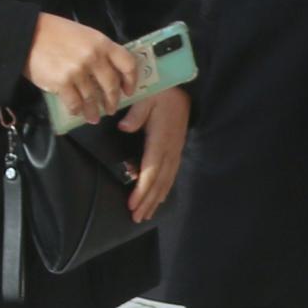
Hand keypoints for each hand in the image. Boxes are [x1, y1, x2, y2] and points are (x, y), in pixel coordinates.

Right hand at [28, 15, 142, 123]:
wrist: (26, 35)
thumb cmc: (54, 32)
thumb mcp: (83, 35)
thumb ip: (98, 51)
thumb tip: (107, 71)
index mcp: (102, 43)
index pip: (127, 63)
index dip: (131, 79)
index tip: (129, 90)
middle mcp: (94, 57)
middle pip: (111, 84)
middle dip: (112, 100)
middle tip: (111, 108)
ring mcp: (78, 71)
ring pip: (93, 97)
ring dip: (94, 110)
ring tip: (94, 117)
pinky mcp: (62, 83)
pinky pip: (74, 103)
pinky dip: (77, 110)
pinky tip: (77, 113)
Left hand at [120, 86, 190, 220]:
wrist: (183, 90)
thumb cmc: (162, 93)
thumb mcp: (147, 97)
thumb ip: (136, 113)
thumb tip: (124, 127)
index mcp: (161, 139)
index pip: (152, 169)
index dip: (142, 189)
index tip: (132, 204)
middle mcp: (170, 149)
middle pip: (159, 181)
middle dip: (148, 201)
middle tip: (136, 218)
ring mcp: (175, 151)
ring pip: (166, 180)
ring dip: (155, 199)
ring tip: (145, 215)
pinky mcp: (176, 150)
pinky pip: (171, 175)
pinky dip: (164, 189)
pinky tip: (158, 199)